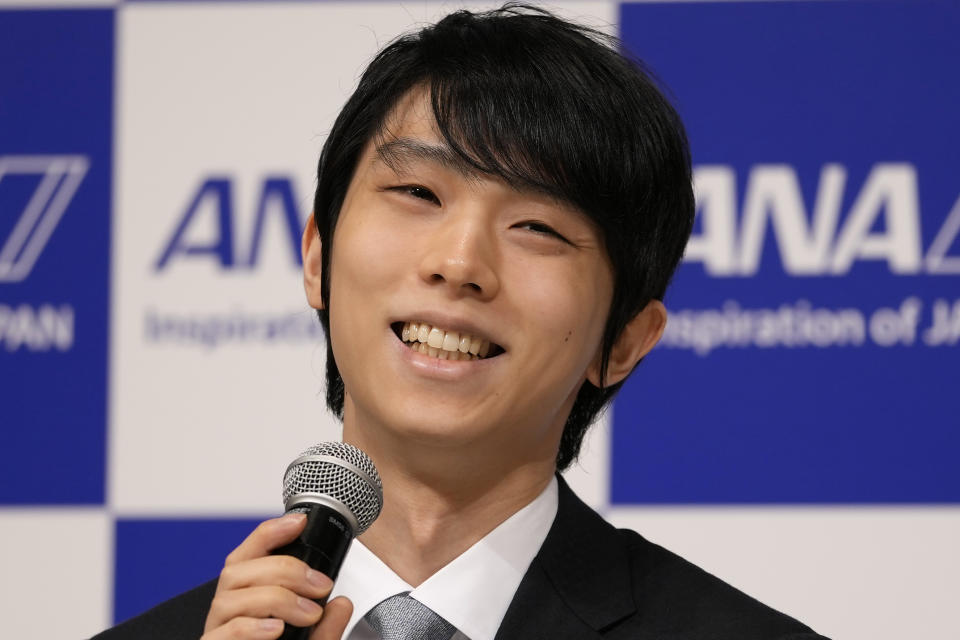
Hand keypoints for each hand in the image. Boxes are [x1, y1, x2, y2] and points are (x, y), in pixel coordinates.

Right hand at [201, 513, 352, 638]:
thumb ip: (326, 629)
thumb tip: (341, 604)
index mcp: (246, 600)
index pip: (249, 555)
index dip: (270, 532)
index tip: (299, 520)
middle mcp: (226, 612)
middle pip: (239, 569)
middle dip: (285, 569)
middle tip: (319, 586)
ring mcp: (216, 632)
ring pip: (232, 595)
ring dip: (276, 596)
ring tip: (306, 613)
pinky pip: (225, 632)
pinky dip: (253, 627)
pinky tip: (276, 629)